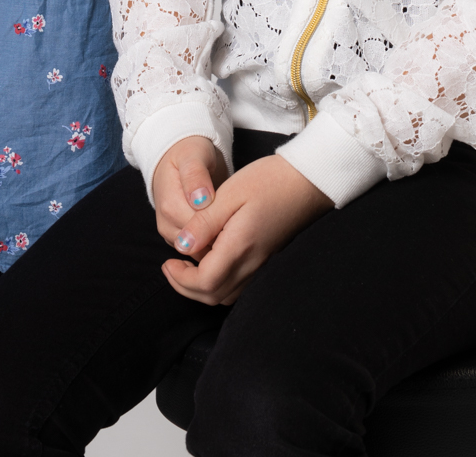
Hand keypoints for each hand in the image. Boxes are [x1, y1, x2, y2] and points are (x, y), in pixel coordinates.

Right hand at [152, 136, 228, 252]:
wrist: (179, 157)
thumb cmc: (189, 153)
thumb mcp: (193, 155)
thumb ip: (196, 176)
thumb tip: (201, 201)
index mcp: (170, 206)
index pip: (200, 229)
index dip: (222, 224)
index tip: (239, 213)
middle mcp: (168, 225)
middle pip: (201, 244)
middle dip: (223, 235)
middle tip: (242, 219)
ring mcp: (172, 235)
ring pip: (201, 252)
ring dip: (220, 241)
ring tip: (236, 222)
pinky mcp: (179, 239)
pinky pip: (200, 251)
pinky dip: (215, 243)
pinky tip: (228, 229)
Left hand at [161, 154, 332, 305]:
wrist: (308, 180)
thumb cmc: (269, 180)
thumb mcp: (230, 193)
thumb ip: (203, 222)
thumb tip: (180, 246)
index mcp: (240, 246)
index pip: (204, 282)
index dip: (180, 279)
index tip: (167, 262)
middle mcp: (252, 263)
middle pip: (213, 296)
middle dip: (186, 287)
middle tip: (170, 267)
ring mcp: (262, 265)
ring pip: (226, 295)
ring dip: (202, 288)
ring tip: (187, 266)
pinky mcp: (267, 260)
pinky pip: (239, 286)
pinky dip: (220, 283)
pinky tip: (212, 262)